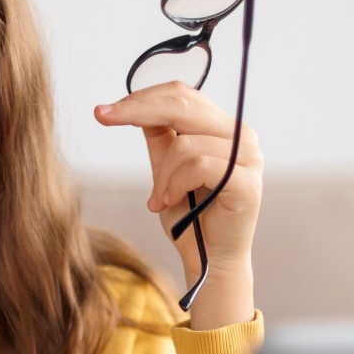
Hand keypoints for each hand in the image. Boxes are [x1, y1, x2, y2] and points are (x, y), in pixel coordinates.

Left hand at [94, 81, 263, 328]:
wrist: (207, 259)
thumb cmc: (188, 214)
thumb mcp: (165, 168)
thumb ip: (159, 136)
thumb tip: (132, 106)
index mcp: (221, 127)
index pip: (182, 95)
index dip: (141, 97)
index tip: (103, 111)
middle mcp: (241, 136)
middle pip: (183, 105)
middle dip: (137, 110)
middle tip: (104, 118)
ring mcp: (249, 158)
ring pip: (186, 144)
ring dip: (161, 174)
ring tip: (159, 198)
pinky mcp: (247, 183)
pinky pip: (199, 166)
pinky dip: (174, 184)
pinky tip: (167, 201)